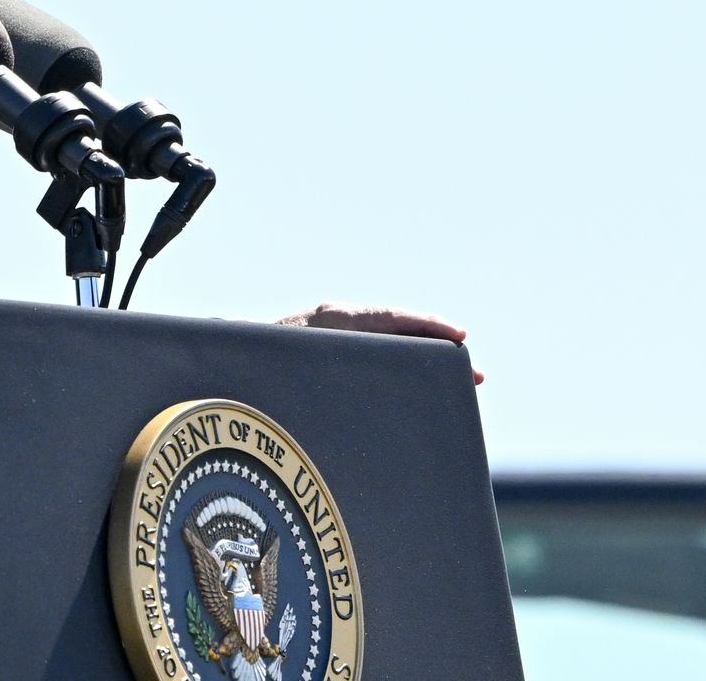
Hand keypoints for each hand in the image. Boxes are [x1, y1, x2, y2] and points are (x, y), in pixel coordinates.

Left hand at [275, 302, 483, 384]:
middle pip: (401, 331)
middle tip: (476, 376)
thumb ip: (322, 357)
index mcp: (332, 319)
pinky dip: (402, 363)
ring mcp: (338, 333)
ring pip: (392, 342)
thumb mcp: (288, 358)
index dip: (427, 325)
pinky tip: (422, 386)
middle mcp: (339, 322)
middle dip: (439, 348)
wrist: (228, 354)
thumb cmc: (255, 360)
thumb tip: (361, 356)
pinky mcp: (335, 347)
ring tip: (460, 385)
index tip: (460, 336)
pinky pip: (377, 351)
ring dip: (423, 359)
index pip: (390, 318)